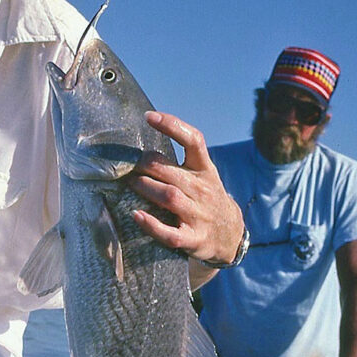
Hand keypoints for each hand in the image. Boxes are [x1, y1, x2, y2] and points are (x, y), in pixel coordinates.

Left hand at [129, 110, 244, 262]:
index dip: (172, 126)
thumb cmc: (205, 199)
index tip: (149, 117)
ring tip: (130, 183)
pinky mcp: (194, 239)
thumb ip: (178, 163)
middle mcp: (203, 189)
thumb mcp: (202, 175)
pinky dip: (152, 225)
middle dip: (145, 166)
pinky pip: (171, 233)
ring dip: (146, 188)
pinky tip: (136, 215)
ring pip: (170, 197)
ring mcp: (199, 215)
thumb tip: (139, 148)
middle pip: (171, 172)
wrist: (230, 235)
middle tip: (127, 165)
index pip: (194, 141)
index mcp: (205, 169)